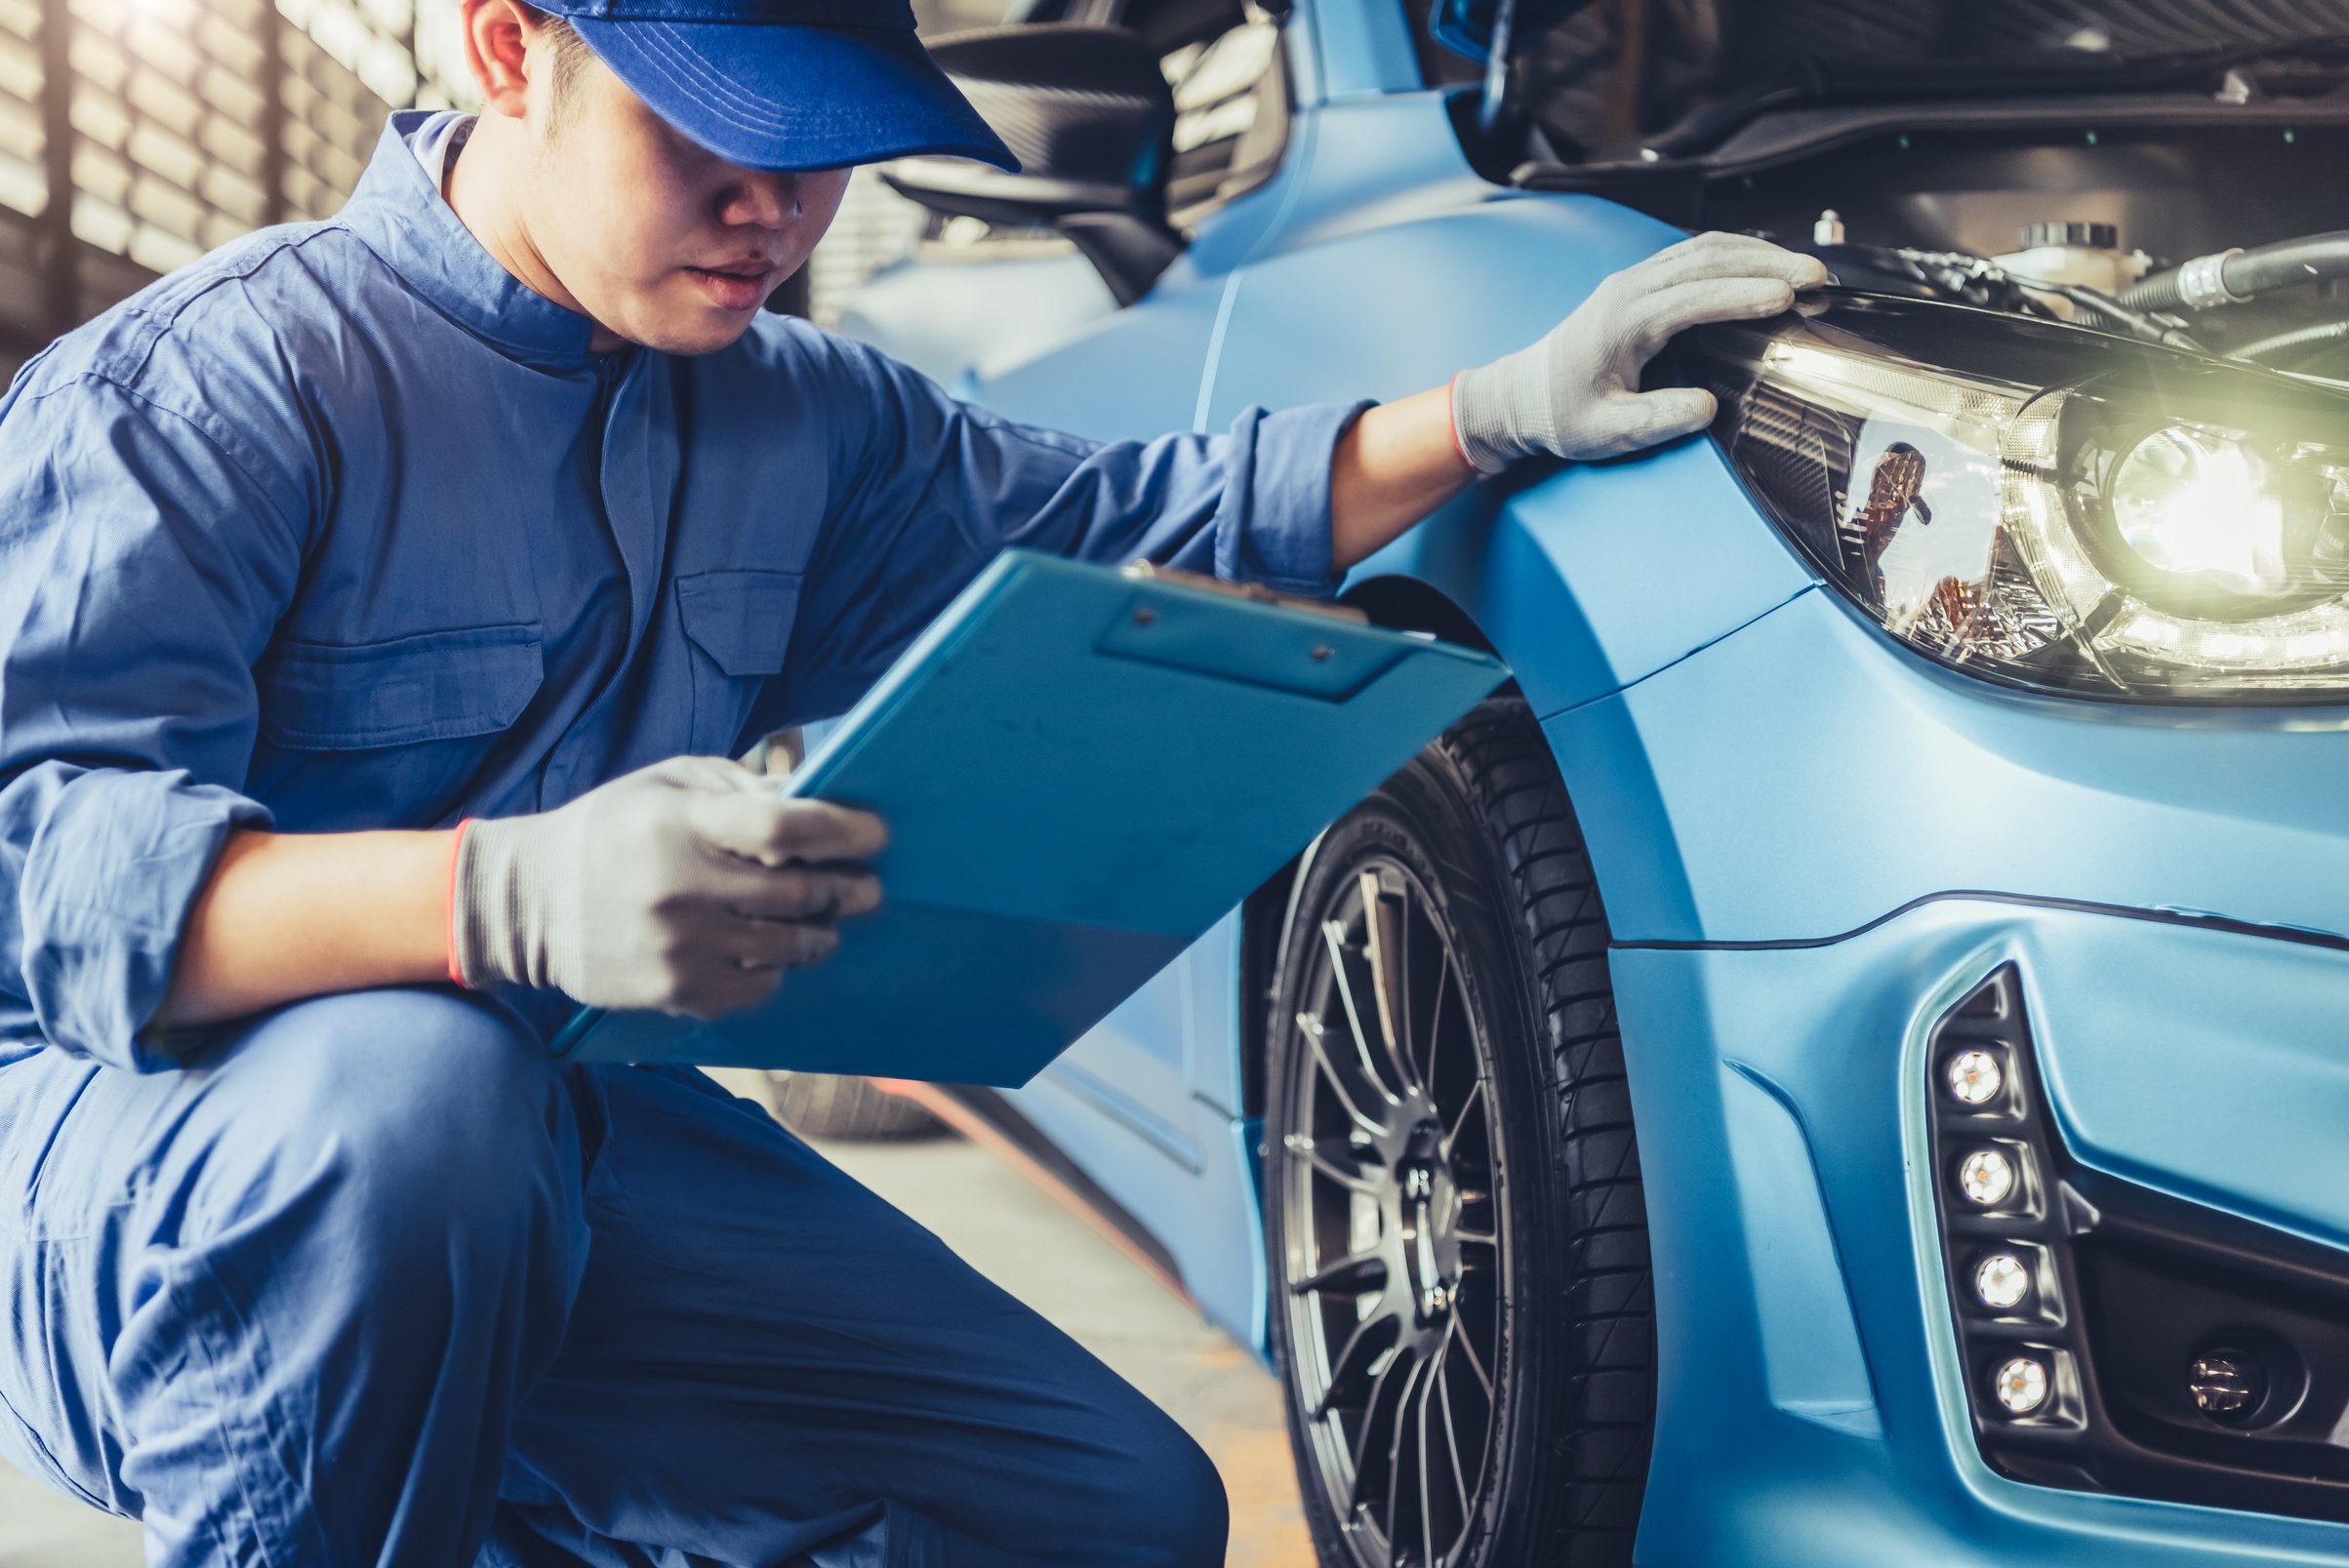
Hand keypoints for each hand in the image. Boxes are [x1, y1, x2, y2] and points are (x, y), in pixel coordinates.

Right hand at [450, 755, 885, 1017]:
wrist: (528, 903)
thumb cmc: (612, 829)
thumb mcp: (668, 783)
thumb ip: (743, 786)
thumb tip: (818, 793)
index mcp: (680, 824)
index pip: (785, 828)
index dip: (844, 832)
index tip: (876, 834)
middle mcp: (682, 888)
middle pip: (800, 895)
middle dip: (847, 890)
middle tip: (866, 887)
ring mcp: (678, 948)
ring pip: (788, 949)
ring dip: (819, 935)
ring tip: (823, 922)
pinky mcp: (673, 992)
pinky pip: (756, 989)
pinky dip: (776, 971)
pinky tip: (771, 952)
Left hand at [1450, 232, 1829, 472]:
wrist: (1519, 397)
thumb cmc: (1559, 415)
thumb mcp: (1606, 432)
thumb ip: (1656, 420)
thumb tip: (1707, 407)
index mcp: (1623, 320)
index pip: (1693, 298)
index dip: (1742, 295)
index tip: (1788, 297)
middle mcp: (1629, 290)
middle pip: (1707, 261)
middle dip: (1767, 264)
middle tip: (1818, 276)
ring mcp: (1633, 282)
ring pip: (1704, 251)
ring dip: (1757, 254)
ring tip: (1805, 268)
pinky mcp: (1639, 285)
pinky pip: (1693, 257)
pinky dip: (1735, 256)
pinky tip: (1765, 265)